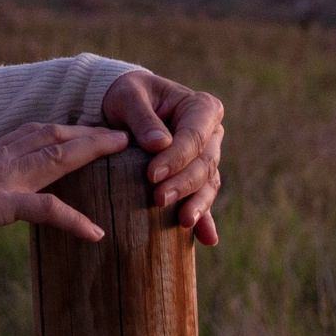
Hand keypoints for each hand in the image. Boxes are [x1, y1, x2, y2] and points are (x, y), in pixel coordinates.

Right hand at [0, 122, 131, 241]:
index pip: (35, 132)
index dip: (64, 128)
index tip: (88, 126)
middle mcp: (2, 157)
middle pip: (55, 135)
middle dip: (90, 132)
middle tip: (121, 131)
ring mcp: (5, 178)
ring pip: (59, 156)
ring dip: (93, 151)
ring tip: (122, 151)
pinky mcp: (2, 204)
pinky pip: (46, 210)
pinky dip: (74, 221)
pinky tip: (96, 233)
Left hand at [98, 70, 225, 243]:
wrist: (124, 108)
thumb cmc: (128, 96)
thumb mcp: (128, 97)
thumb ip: (142, 118)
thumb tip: (159, 144)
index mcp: (202, 108)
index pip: (195, 136)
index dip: (177, 157)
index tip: (152, 175)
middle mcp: (211, 134)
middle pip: (204, 163)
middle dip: (183, 183)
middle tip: (159, 199)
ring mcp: (207, 158)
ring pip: (208, 184)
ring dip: (196, 204)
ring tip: (183, 221)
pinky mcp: (196, 178)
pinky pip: (203, 199)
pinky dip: (205, 219)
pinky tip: (206, 239)